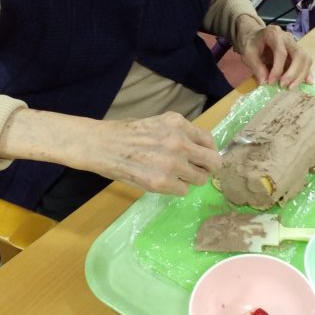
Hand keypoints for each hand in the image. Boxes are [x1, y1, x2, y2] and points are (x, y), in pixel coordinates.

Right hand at [0, 108, 221, 196]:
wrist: (101, 145)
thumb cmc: (126, 134)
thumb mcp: (157, 124)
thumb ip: (179, 134)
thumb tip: (199, 150)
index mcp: (178, 123)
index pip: (209, 140)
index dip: (208, 152)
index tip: (203, 158)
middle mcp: (179, 141)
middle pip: (213, 162)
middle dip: (207, 169)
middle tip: (197, 172)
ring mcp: (172, 163)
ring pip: (200, 179)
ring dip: (189, 181)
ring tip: (174, 177)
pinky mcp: (162, 182)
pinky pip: (183, 191)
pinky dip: (175, 189)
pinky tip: (161, 182)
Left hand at [239, 25, 312, 88]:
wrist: (254, 37)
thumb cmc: (251, 44)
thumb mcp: (248, 54)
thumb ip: (256, 67)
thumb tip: (265, 82)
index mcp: (274, 34)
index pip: (281, 52)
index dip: (277, 69)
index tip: (271, 82)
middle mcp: (288, 38)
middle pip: (299, 55)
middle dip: (293, 73)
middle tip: (283, 85)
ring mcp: (295, 45)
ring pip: (305, 59)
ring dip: (300, 75)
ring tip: (290, 87)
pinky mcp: (298, 53)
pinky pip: (306, 62)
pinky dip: (306, 73)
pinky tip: (307, 83)